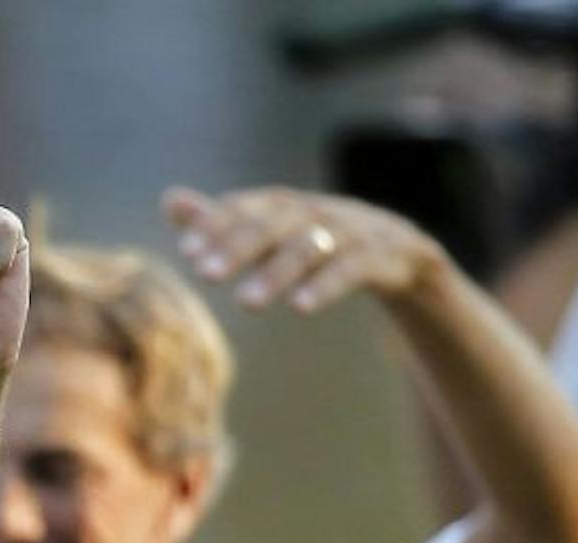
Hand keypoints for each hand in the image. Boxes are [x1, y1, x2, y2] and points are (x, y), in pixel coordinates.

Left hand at [163, 185, 445, 314]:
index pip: (251, 207)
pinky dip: (329, 284)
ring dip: (278, 271)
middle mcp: (325, 210)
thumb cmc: (324, 250)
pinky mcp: (391, 254)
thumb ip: (226, 223)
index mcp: (295, 206)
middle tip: (204, 275)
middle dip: (241, 245)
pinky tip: (301, 307)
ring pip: (316, 244)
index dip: (220, 224)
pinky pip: (358, 266)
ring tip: (245, 303)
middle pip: (280, 220)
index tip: (187, 252)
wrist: (407, 259)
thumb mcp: (276, 238)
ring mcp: (360, 229)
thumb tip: (170, 199)